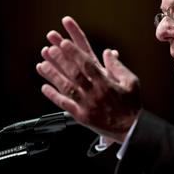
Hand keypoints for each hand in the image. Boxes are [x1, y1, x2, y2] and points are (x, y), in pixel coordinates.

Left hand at [36, 16, 140, 141]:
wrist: (130, 130)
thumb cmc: (131, 105)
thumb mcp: (131, 82)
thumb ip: (118, 66)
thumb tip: (108, 52)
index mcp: (106, 84)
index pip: (88, 65)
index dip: (75, 53)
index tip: (65, 43)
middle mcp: (94, 94)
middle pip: (74, 74)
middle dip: (61, 61)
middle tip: (51, 49)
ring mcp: (86, 106)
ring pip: (66, 88)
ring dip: (53, 75)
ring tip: (42, 65)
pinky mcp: (81, 116)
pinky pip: (64, 105)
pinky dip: (53, 96)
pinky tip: (44, 87)